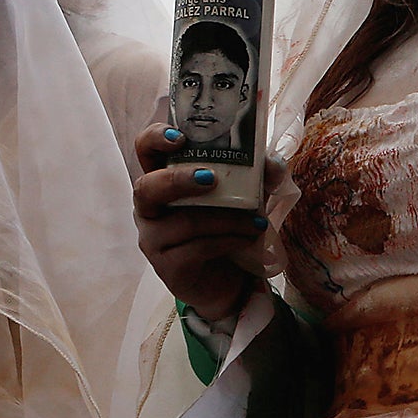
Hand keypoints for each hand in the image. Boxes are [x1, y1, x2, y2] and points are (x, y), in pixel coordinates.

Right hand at [132, 99, 280, 319]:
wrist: (232, 280)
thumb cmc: (229, 226)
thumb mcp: (247, 195)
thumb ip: (260, 175)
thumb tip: (273, 165)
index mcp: (163, 180)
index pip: (144, 150)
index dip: (154, 139)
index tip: (179, 137)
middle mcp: (150, 208)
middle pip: (147, 188)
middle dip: (178, 180)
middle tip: (211, 178)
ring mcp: (154, 240)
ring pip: (184, 222)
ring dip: (226, 218)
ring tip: (257, 221)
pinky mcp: (168, 267)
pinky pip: (197, 248)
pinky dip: (228, 240)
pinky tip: (248, 239)